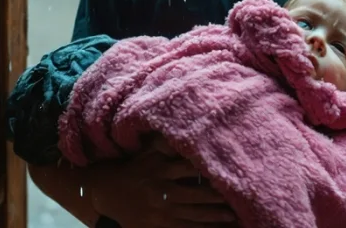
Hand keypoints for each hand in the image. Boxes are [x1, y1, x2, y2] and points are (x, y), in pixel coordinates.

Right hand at [86, 137, 237, 227]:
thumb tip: (186, 127)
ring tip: (233, 215)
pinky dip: (202, 227)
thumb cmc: (133, 168)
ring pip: (193, 214)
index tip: (229, 168)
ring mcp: (160, 209)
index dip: (209, 168)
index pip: (189, 167)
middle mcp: (161, 189)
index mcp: (159, 168)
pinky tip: (216, 227)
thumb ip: (165, 144)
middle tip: (240, 195)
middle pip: (195, 194)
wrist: (105, 193)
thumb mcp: (146, 153)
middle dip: (217, 197)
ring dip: (214, 215)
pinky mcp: (159, 225)